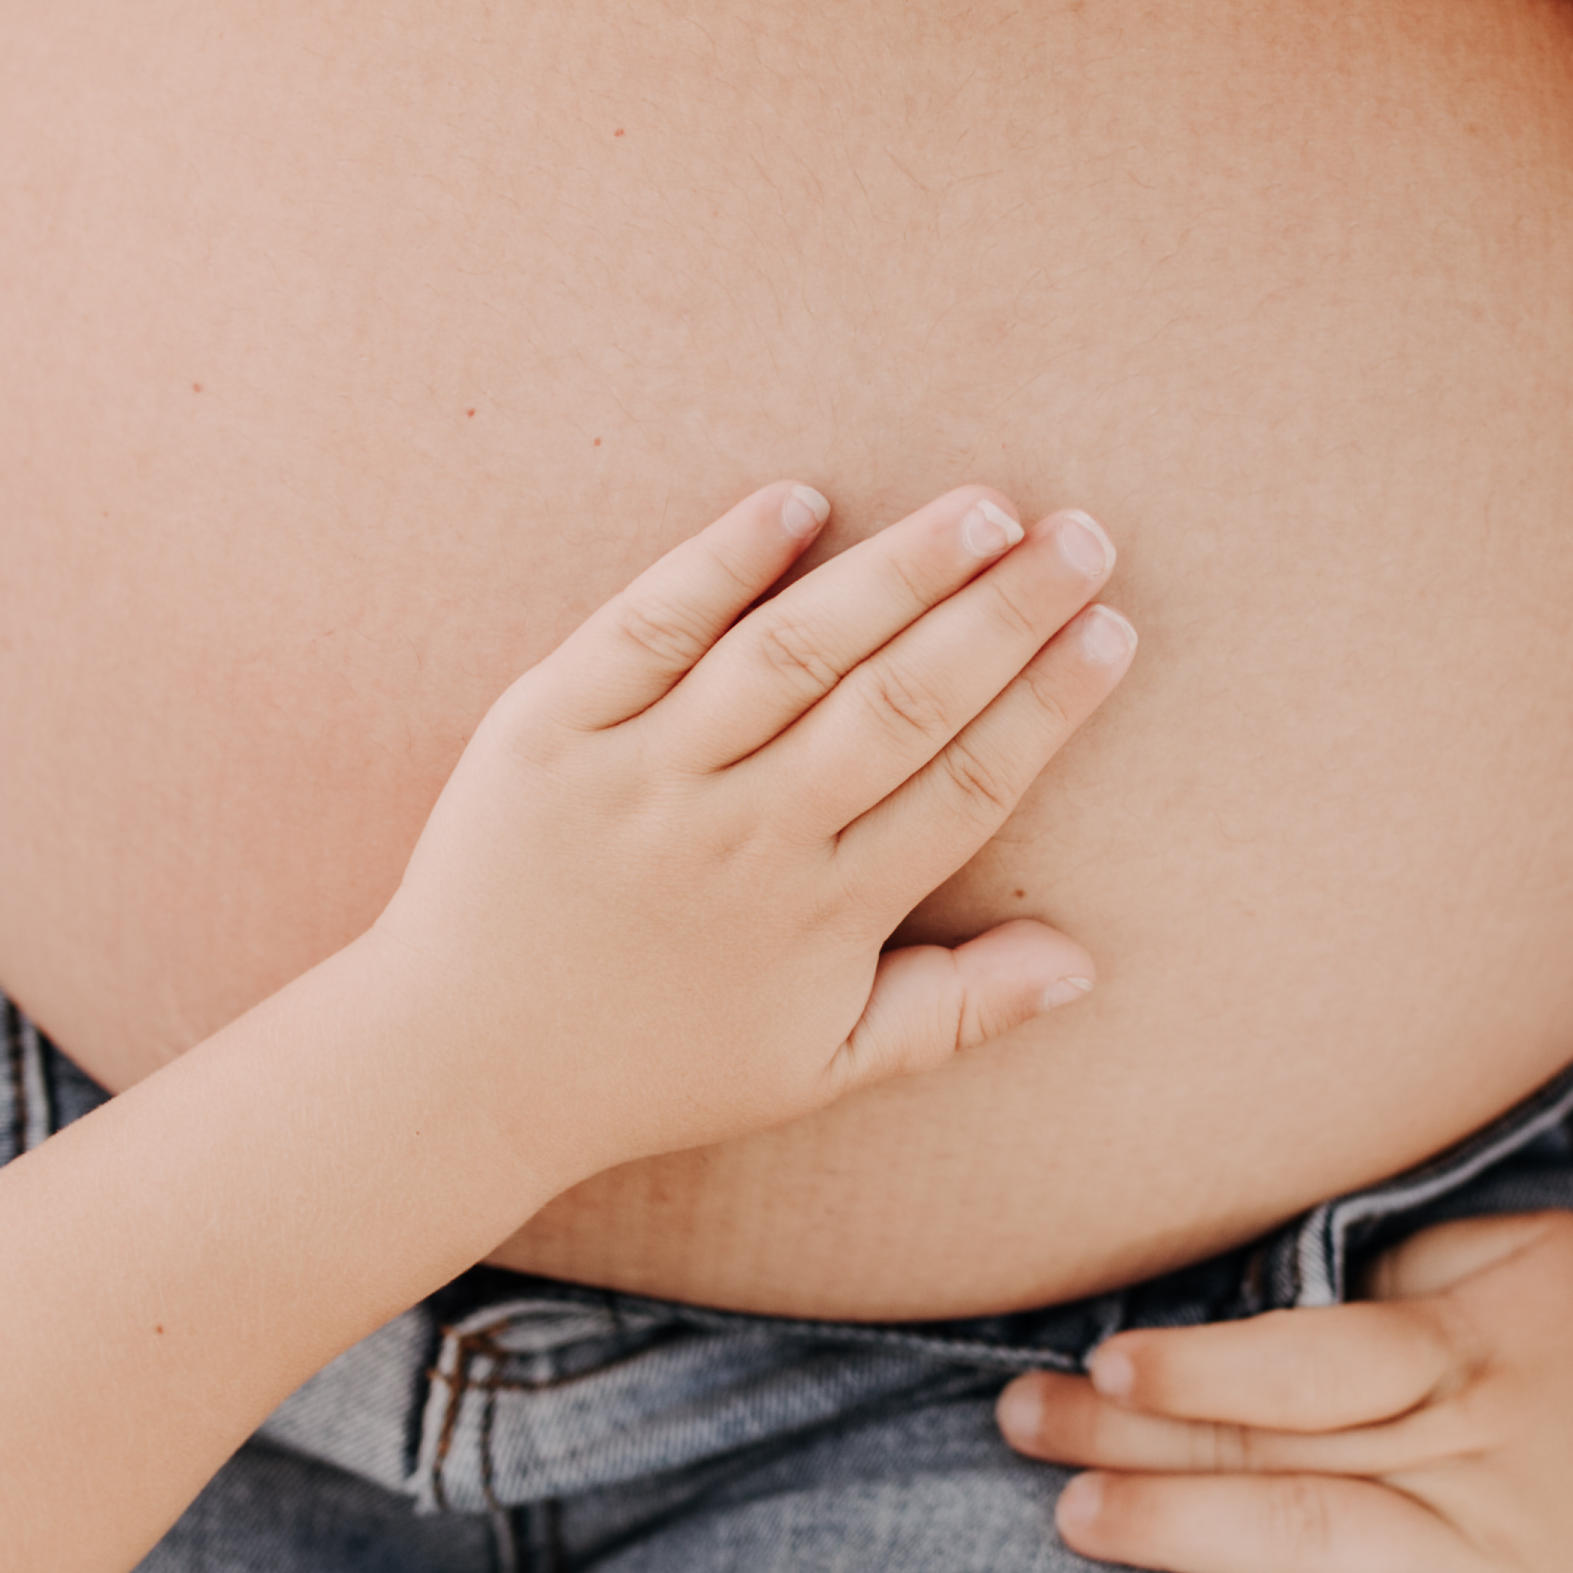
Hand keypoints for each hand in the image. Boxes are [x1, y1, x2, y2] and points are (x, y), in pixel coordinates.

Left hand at [364, 481, 1135, 1190]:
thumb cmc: (654, 1068)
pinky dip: (720, 561)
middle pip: (898, 704)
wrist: (460, 1070)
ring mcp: (644, 777)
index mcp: (821, 915)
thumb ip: (957, 1014)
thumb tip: (1084, 964)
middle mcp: (743, 838)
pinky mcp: (549, 729)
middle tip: (1084, 536)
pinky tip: (796, 503)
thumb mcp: (818, 1070)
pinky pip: (646, 629)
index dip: (1045, 705)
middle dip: (1003, 615)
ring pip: (791, 654)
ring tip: (982, 509)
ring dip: (894, 573)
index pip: (963, 788)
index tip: (1112, 629)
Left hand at [999, 1212, 1572, 1572]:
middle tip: (1020, 1426)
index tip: (1100, 1360)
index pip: (1304, 1360)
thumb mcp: (1540, 1252)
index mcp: (1461, 1356)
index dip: (1196, 1364)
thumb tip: (1292, 1292)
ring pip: (1311, 1551)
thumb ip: (1416, 1267)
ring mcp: (1489, 1567)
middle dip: (1133, 1439)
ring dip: (1186, 1533)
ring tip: (1076, 1520)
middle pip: (1274, 1451)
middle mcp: (1462, 1461)